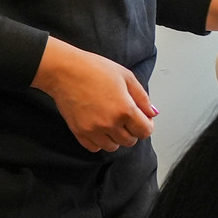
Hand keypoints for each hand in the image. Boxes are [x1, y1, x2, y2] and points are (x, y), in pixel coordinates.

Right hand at [33, 37, 153, 152]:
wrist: (65, 70)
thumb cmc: (94, 69)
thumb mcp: (126, 76)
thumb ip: (142, 97)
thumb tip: (152, 113)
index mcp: (125, 109)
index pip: (145, 131)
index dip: (147, 125)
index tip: (142, 119)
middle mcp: (110, 124)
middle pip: (130, 141)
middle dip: (132, 131)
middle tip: (126, 118)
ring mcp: (93, 130)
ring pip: (113, 146)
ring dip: (116, 138)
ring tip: (112, 122)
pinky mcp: (79, 132)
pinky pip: (94, 148)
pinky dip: (99, 141)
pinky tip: (99, 127)